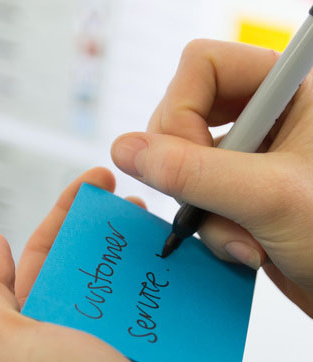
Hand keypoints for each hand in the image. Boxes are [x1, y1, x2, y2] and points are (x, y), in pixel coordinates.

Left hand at [0, 168, 236, 361]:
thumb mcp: (1, 348)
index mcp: (36, 326)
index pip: (45, 254)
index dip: (63, 213)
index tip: (93, 182)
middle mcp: (76, 331)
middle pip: (90, 260)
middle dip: (106, 223)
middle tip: (131, 195)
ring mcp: (121, 340)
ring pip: (129, 277)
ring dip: (142, 245)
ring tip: (161, 219)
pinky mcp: (162, 349)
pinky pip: (165, 302)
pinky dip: (173, 278)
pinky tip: (187, 254)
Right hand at [111, 40, 312, 316]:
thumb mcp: (267, 197)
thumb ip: (193, 172)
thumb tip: (126, 150)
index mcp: (284, 92)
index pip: (201, 67)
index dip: (181, 113)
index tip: (195, 161)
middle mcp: (263, 118)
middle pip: (180, 115)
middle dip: (189, 172)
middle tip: (216, 200)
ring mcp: (247, 158)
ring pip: (181, 166)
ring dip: (203, 212)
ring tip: (245, 239)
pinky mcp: (236, 193)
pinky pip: (192, 198)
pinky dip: (209, 229)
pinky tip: (244, 246)